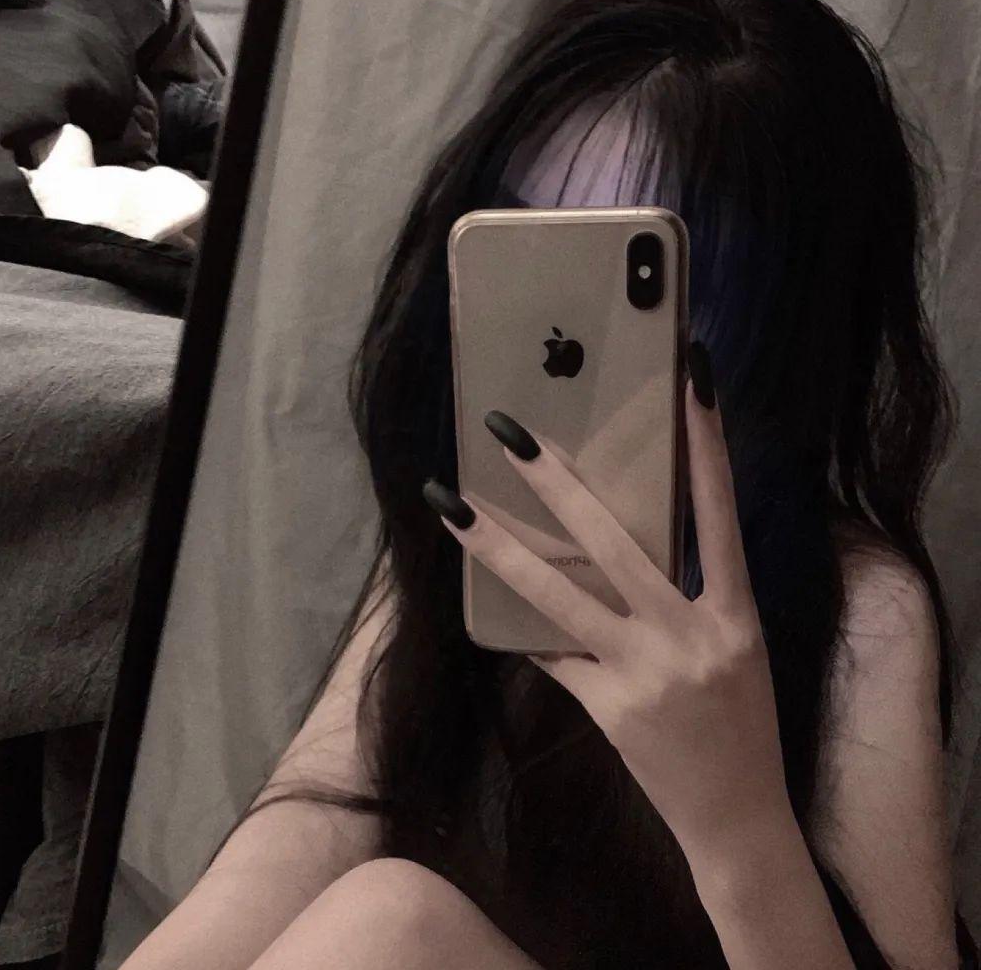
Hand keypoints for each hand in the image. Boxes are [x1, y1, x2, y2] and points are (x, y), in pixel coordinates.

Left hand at [422, 342, 792, 859]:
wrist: (739, 818)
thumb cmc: (740, 722)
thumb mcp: (735, 646)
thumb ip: (690, 593)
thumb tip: (623, 541)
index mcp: (735, 613)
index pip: (721, 512)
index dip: (708, 442)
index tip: (690, 376)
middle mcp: (690, 636)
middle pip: (615, 544)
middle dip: (558, 484)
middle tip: (512, 433)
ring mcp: (645, 674)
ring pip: (559, 596)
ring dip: (500, 548)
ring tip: (453, 505)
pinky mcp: (608, 708)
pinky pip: (553, 655)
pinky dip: (526, 632)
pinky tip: (486, 611)